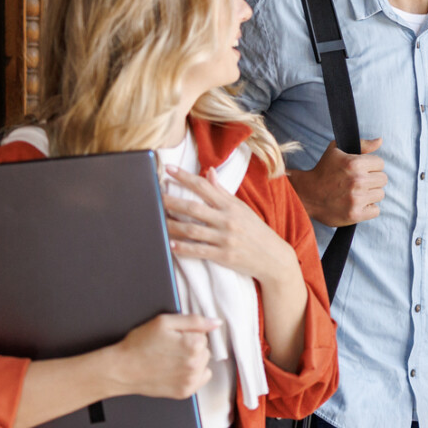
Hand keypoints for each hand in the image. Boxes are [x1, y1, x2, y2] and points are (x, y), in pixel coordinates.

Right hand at [97, 313, 218, 399]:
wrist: (122, 369)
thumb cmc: (139, 344)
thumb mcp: (164, 322)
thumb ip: (194, 320)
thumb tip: (216, 323)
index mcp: (193, 344)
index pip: (203, 334)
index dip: (187, 333)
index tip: (172, 337)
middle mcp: (196, 364)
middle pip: (204, 349)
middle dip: (191, 346)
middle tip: (169, 348)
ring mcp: (191, 380)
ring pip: (202, 363)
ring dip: (192, 360)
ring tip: (170, 359)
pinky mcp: (185, 392)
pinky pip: (201, 378)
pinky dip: (192, 374)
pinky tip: (175, 370)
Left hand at [165, 166, 303, 288]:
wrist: (274, 258)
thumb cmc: (256, 231)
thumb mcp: (242, 209)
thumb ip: (222, 192)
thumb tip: (209, 171)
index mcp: (231, 205)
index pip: (204, 186)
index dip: (185, 177)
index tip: (169, 169)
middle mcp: (227, 220)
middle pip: (193, 208)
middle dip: (171, 201)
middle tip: (154, 196)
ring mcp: (225, 238)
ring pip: (192, 230)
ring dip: (172, 226)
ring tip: (156, 221)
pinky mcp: (224, 256)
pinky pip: (199, 251)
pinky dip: (183, 248)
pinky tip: (169, 245)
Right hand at [286, 138, 385, 227]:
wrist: (306, 194)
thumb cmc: (323, 170)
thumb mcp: (337, 150)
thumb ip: (362, 144)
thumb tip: (380, 140)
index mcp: (354, 163)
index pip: (380, 164)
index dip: (371, 166)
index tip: (361, 171)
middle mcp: (357, 181)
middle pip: (382, 179)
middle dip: (372, 179)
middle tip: (358, 182)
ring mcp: (356, 199)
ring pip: (380, 194)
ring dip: (370, 194)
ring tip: (356, 193)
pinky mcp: (355, 214)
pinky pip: (376, 210)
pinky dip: (368, 209)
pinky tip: (357, 204)